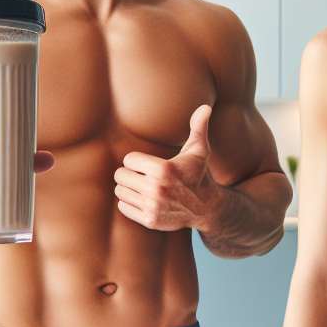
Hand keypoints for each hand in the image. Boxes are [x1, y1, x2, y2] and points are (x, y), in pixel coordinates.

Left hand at [114, 105, 219, 231]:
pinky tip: (145, 201)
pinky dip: (131, 204)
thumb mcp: (199, 150)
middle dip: (130, 174)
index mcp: (164, 169)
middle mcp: (156, 188)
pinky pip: (123, 208)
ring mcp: (153, 206)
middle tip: (143, 176)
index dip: (137, 161)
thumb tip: (206, 106)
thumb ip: (198, 127)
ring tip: (143, 188)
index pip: (128, 159)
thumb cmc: (197, 174)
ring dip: (129, 189)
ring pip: (120, 192)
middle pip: (120, 176)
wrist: (206, 207)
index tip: (148, 164)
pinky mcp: (150, 220)